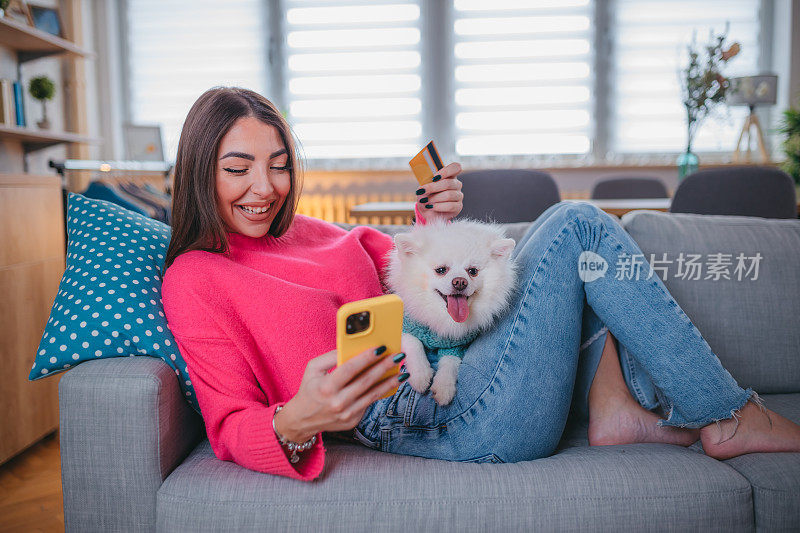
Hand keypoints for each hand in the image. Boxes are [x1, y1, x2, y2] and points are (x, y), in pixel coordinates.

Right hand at [274, 346, 403, 441]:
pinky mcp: (353, 421)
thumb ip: (330, 357)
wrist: (302, 420)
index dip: (366, 357)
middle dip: (384, 367)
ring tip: (402, 372)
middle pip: (366, 381)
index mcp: (326, 387)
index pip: (350, 369)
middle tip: (399, 356)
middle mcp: (337, 402)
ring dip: (390, 382)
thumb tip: (352, 346)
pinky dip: (381, 392)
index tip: (381, 347)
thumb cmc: (309, 389)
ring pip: (373, 395)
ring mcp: (347, 414)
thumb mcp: (313, 369)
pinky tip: (391, 383)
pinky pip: (369, 403)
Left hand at [416, 162, 462, 222]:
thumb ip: (424, 185)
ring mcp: (459, 196)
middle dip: (433, 187)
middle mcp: (456, 185)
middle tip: (422, 191)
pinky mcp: (458, 207)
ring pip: (449, 195)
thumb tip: (423, 187)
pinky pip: (450, 206)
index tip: (434, 177)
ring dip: (434, 198)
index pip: (455, 167)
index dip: (446, 171)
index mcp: (449, 176)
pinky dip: (438, 206)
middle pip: (448, 183)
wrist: (428, 212)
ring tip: (425, 201)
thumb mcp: (423, 189)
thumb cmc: (427, 197)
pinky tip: (431, 207)